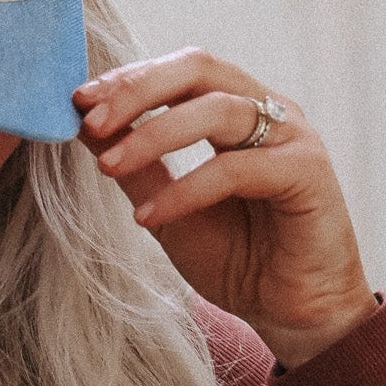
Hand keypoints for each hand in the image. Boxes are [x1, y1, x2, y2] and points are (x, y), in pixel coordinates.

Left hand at [72, 47, 376, 368]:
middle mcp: (269, 111)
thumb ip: (134, 166)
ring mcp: (292, 137)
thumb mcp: (166, 209)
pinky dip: (185, 189)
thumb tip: (84, 124)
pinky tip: (149, 215)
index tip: (78, 102)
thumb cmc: (239, 260)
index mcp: (238, 109)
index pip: (180, 70)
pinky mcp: (307, 172)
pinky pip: (236, 169)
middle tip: (90, 118)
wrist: (294, 316)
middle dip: (138, 89)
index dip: (128, 80)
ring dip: (154, 134)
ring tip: (108, 166)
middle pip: (199, 68)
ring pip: (218, 110)